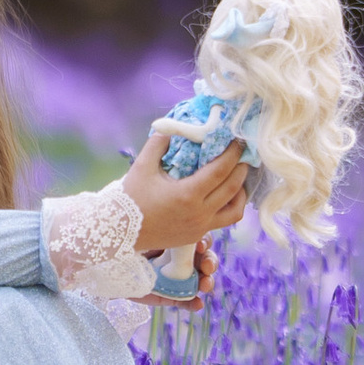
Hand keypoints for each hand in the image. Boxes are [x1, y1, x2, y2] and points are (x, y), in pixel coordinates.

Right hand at [124, 122, 248, 261]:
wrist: (120, 232)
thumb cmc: (131, 198)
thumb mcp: (142, 166)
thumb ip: (158, 143)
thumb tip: (172, 128)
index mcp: (188, 194)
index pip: (220, 170)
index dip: (233, 154)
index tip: (238, 141)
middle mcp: (199, 213)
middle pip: (233, 187)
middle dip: (241, 168)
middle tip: (243, 153)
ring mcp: (200, 227)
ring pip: (235, 210)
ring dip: (242, 191)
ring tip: (239, 176)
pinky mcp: (197, 236)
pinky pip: (224, 221)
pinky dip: (231, 206)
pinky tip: (227, 195)